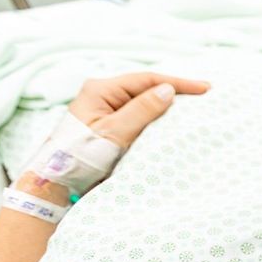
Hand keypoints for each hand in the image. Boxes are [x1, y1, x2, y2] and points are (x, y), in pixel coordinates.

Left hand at [67, 72, 208, 148]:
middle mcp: (102, 95)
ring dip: (166, 104)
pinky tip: (170, 120)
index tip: (205, 89)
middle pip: (145, 87)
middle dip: (175, 91)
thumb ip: (142, 110)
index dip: (178, 83)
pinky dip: (156, 116)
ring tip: (192, 106)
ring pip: (142, 101)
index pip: (146, 80)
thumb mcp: (114, 133)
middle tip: (204, 95)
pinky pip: (137, 115)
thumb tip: (168, 90)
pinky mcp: (108, 125)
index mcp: (100, 90)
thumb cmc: (80, 157)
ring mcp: (105, 110)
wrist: (56, 181)